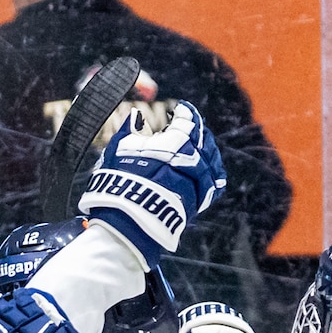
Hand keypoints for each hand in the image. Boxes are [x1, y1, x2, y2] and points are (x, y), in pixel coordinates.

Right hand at [80, 100, 225, 265]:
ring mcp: (197, 183)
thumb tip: (135, 116)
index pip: (188, 120)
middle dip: (196, 130)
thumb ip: (129, 130)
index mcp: (175, 143)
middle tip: (188, 127)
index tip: (179, 110)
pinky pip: (213, 185)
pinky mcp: (197, 203)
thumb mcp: (118, 149)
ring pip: (211, 161)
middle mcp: (191, 161)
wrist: (127, 222)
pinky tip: (207, 172)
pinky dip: (211, 175)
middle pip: (202, 139)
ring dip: (206, 150)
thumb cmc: (118, 183)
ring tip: (198, 147)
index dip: (184, 112)